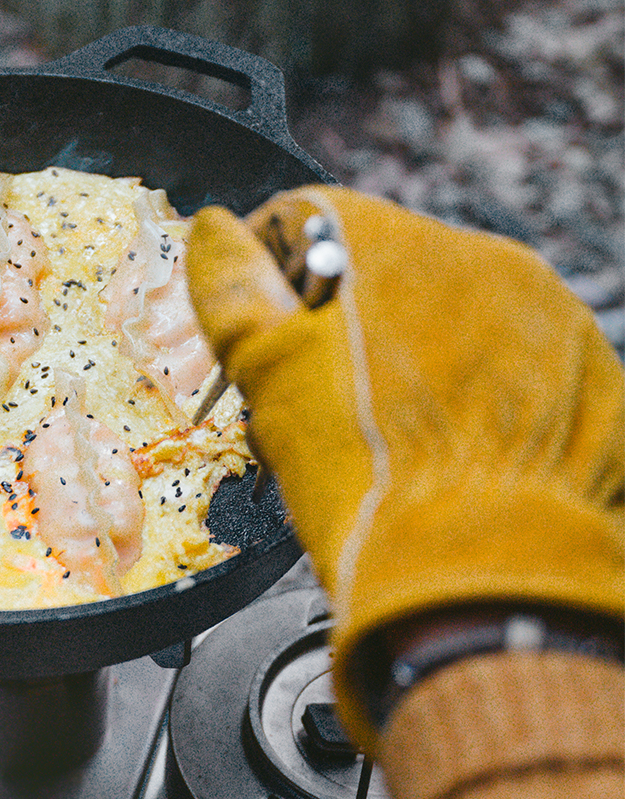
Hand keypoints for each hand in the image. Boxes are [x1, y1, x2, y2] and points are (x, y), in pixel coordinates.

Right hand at [184, 185, 624, 750]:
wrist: (482, 579)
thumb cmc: (366, 482)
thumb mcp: (273, 384)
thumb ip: (235, 295)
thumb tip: (212, 231)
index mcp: (401, 251)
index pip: (316, 219)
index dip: (271, 272)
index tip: (256, 329)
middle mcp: (490, 265)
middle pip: (387, 271)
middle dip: (340, 325)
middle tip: (312, 403)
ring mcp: (552, 320)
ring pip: (453, 319)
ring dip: (408, 360)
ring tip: (381, 441)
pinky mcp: (592, 377)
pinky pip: (515, 365)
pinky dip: (474, 396)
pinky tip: (444, 455)